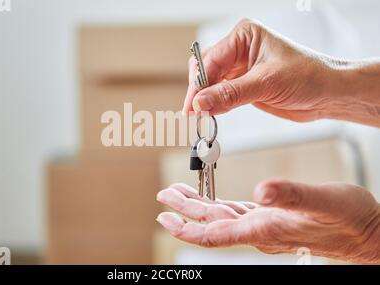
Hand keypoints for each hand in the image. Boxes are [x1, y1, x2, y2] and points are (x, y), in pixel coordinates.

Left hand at [156, 181, 379, 263]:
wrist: (367, 234)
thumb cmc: (349, 221)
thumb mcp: (322, 201)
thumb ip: (291, 196)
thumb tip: (261, 192)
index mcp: (263, 228)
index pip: (214, 234)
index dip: (186, 228)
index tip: (165, 218)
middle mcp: (258, 229)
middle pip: (210, 224)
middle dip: (184, 212)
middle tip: (163, 197)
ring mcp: (263, 224)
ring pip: (221, 216)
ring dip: (198, 206)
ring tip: (178, 194)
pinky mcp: (271, 217)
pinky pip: (236, 211)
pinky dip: (219, 204)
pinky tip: (213, 198)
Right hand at [184, 19, 379, 126]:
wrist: (328, 94)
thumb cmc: (309, 75)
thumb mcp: (267, 83)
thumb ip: (231, 93)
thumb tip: (202, 102)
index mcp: (245, 36)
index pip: (211, 59)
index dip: (200, 83)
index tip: (194, 103)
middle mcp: (239, 50)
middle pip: (206, 70)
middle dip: (199, 92)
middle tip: (195, 112)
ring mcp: (239, 69)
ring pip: (210, 85)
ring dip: (205, 101)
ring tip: (201, 117)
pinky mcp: (242, 86)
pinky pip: (220, 96)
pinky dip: (214, 106)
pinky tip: (211, 115)